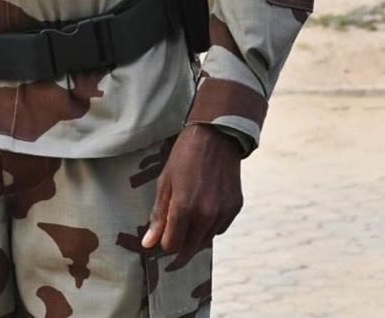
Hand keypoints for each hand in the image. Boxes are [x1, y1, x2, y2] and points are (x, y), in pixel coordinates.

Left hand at [141, 124, 243, 255]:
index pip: (171, 245)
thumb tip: (148, 243)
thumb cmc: (185, 156)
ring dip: (196, 234)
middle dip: (179, 243)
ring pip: (206, 239)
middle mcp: (206, 214)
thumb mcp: (165, 183)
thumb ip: (158, 216)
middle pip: (189, 248)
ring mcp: (223, 211)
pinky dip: (212, 224)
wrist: (217, 135)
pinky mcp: (235, 206)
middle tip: (174, 230)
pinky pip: (221, 228)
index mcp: (184, 208)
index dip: (164, 242)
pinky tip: (207, 206)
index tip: (163, 233)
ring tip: (191, 212)